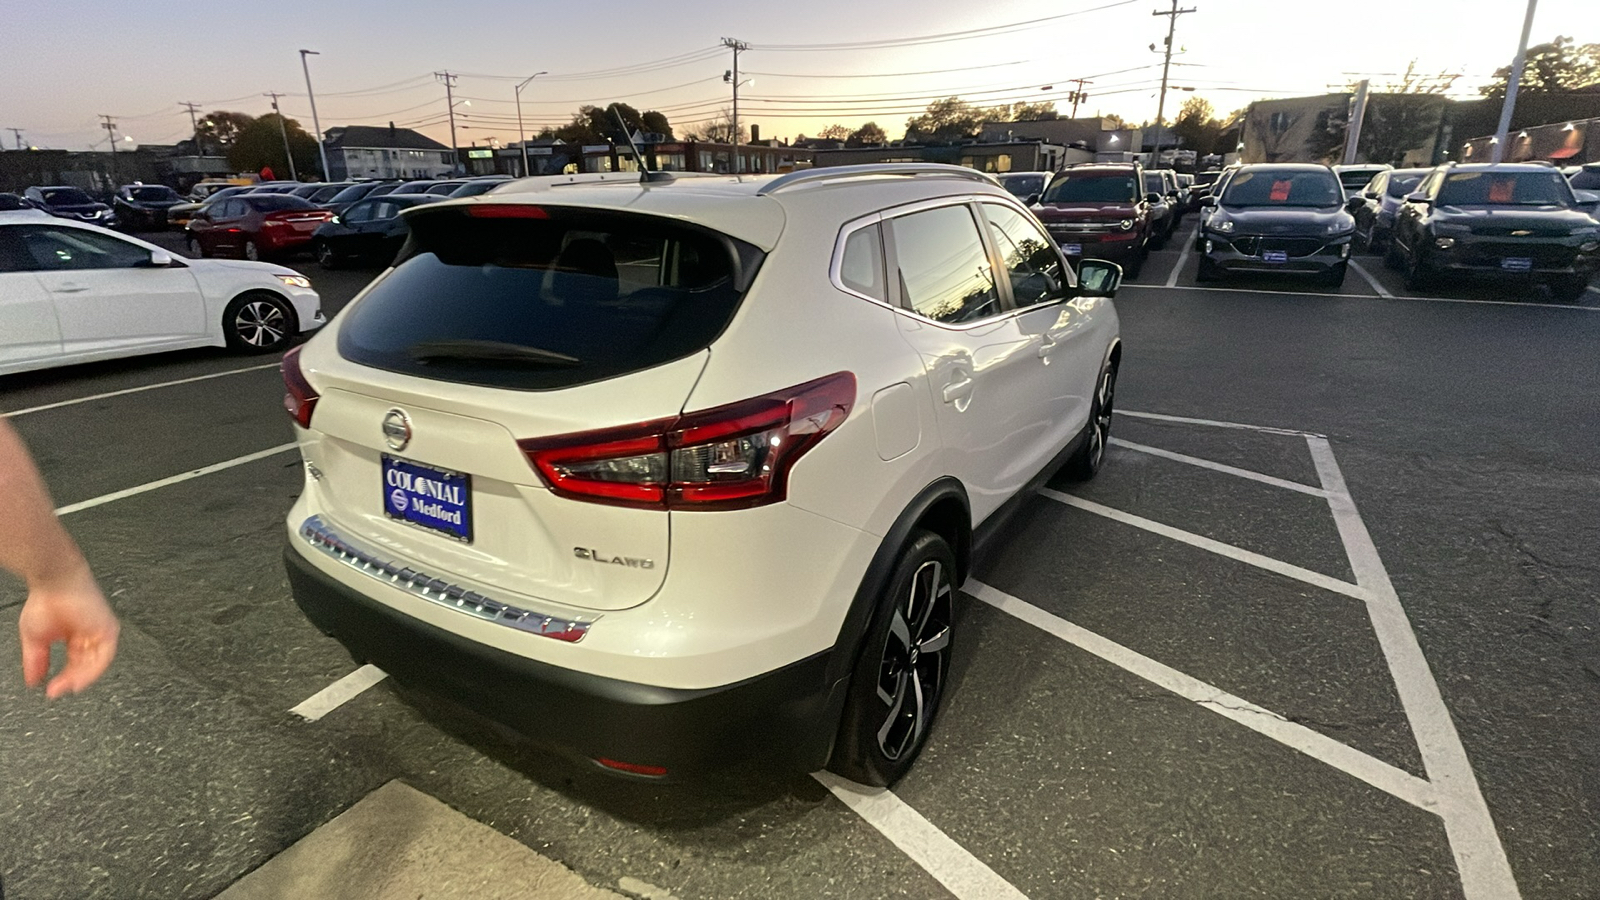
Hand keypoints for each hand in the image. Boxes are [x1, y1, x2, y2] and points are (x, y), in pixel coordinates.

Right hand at [18, 563, 118, 697]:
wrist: (54, 581)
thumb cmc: (46, 600)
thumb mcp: (36, 639)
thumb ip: (36, 661)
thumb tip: (33, 681)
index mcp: (76, 638)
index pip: (74, 666)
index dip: (64, 680)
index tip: (52, 690)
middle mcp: (90, 636)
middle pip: (86, 666)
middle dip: (72, 681)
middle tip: (58, 690)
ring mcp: (100, 632)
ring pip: (96, 663)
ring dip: (82, 678)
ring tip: (67, 686)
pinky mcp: (108, 629)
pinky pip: (105, 655)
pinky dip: (93, 669)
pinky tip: (80, 677)